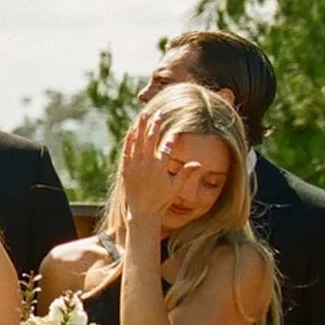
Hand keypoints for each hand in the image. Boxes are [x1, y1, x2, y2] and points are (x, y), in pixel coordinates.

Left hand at [121, 112, 198, 227]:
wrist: (142, 212)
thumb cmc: (161, 201)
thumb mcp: (176, 188)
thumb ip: (186, 173)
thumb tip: (199, 163)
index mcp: (160, 167)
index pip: (167, 146)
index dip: (172, 137)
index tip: (176, 129)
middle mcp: (146, 164)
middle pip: (151, 139)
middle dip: (155, 124)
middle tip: (160, 112)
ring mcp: (134, 165)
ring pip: (136, 142)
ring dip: (140, 127)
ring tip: (143, 115)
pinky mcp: (125, 169)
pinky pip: (126, 151)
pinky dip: (129, 140)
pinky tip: (131, 131)